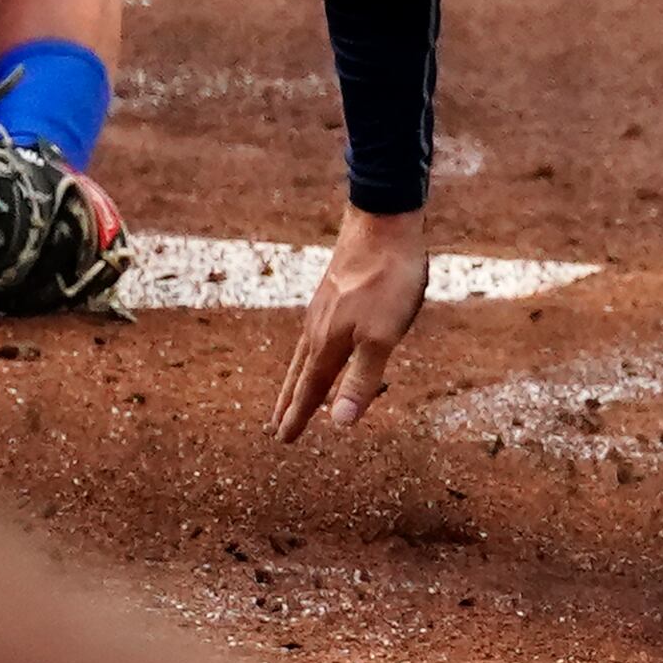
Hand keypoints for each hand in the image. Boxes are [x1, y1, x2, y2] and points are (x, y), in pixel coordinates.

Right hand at [270, 206, 429, 439]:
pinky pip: (315, 333)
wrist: (383, 222)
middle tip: (275, 427)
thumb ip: (362, 379)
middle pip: (300, 374)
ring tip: (292, 394)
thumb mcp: (383, 336)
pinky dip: (311, 352)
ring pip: (306, 352)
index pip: (309, 390)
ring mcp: (324, 307)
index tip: (282, 440)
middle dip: (289, 402)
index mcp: (328, 343)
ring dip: (298, 378)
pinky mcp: (334, 291)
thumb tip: (339, 422)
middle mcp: (318, 327)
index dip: (297, 417)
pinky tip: (319, 345)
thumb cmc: (387, 280)